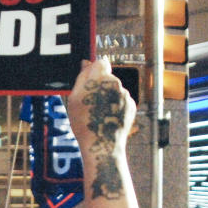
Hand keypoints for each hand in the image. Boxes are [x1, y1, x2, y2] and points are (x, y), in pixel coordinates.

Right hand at [67, 58, 136, 199]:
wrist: (102, 144)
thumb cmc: (85, 123)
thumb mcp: (75, 99)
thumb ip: (82, 78)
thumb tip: (87, 64)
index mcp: (101, 78)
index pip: (100, 62)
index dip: (94, 70)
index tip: (88, 81)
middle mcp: (116, 83)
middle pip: (108, 77)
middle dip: (100, 85)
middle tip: (89, 102)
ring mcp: (126, 95)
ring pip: (115, 90)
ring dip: (108, 97)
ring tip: (98, 114)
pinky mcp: (132, 106)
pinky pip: (122, 101)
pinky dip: (115, 107)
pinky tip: (107, 118)